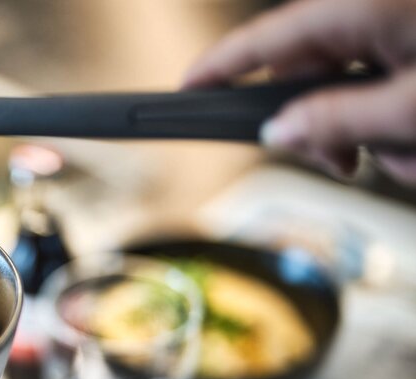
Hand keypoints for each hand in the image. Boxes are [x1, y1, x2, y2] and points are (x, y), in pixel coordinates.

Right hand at [184, 0, 415, 184]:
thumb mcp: (410, 109)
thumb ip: (337, 122)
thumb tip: (279, 132)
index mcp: (356, 7)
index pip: (261, 39)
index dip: (217, 68)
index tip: (186, 87)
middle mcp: (366, 5)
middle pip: (307, 73)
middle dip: (326, 124)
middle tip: (348, 162)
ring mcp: (390, 16)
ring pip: (345, 81)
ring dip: (370, 125)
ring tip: (410, 145)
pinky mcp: (409, 29)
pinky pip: (379, 74)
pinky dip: (393, 111)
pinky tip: (415, 129)